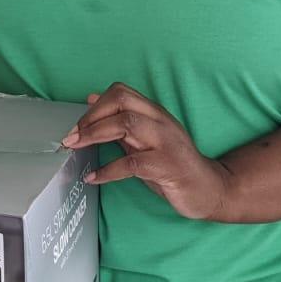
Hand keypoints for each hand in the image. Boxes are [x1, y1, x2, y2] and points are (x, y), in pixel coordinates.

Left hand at [61, 82, 235, 220]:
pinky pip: (131, 163)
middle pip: (121, 101)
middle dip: (90, 118)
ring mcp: (165, 142)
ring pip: (126, 123)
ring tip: (76, 148)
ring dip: (94, 134)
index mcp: (154, 113)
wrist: (209, 189)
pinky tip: (94, 177)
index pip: (121, 92)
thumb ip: (122, 123)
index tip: (76, 125)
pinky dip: (107, 170)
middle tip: (71, 137)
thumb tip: (92, 101)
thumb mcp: (146, 140)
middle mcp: (160, 121)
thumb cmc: (174, 165)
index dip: (95, 106)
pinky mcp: (166, 165)